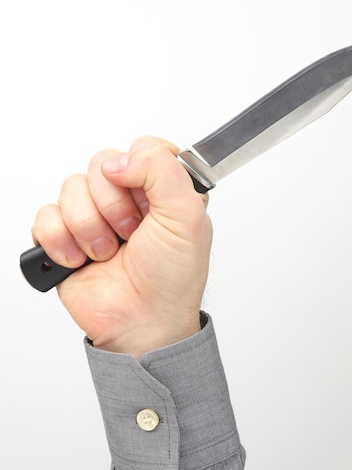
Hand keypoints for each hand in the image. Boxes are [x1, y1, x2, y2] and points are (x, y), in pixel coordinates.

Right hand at [31, 137, 212, 357]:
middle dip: (113, 206)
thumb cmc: (171, 277)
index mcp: (160, 188)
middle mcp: (126, 198)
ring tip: (107, 253)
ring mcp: (92, 216)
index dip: (140, 171)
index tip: (148, 203)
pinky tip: (81, 260)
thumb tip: (118, 161)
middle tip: (130, 234)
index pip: (141, 147)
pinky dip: (62, 242)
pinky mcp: (64, 236)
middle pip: (100, 164)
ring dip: (89, 227)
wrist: (142, 322)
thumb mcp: (188, 216)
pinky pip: (45, 215)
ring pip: (70, 188)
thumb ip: (162, 170)